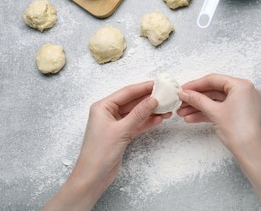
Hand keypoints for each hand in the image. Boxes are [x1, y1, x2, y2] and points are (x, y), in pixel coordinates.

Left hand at [43, 81, 170, 210]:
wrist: (93, 176)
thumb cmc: (100, 152)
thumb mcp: (121, 130)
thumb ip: (138, 114)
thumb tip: (153, 100)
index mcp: (103, 107)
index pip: (126, 93)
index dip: (143, 88)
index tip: (158, 84)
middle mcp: (109, 113)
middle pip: (132, 102)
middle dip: (149, 100)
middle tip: (165, 95)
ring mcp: (116, 124)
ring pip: (136, 113)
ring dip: (151, 112)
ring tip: (167, 109)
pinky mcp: (122, 134)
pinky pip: (137, 124)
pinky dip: (147, 122)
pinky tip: (159, 119)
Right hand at [177, 74, 260, 210]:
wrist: (251, 153)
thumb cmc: (238, 130)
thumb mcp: (214, 112)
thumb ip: (198, 100)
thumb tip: (184, 93)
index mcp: (242, 85)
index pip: (214, 80)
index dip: (195, 85)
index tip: (182, 89)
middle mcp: (245, 91)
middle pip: (214, 90)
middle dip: (196, 98)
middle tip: (181, 102)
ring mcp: (244, 103)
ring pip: (216, 101)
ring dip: (199, 107)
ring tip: (182, 113)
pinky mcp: (241, 114)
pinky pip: (221, 109)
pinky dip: (208, 113)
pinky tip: (192, 119)